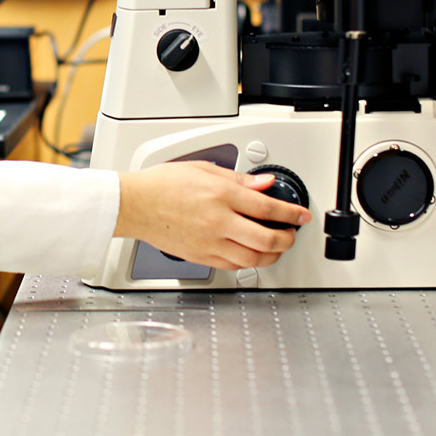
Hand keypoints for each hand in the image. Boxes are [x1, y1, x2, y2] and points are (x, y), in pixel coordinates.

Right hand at [114, 161, 310, 269]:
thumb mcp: (204, 169)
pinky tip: (252, 255)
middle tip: (292, 233)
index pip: (268, 209)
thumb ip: (239, 179)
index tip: (301, 215)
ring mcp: (210, 243)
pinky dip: (249, 263)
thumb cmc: (162, 185)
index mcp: (221, 196)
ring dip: (272, 255)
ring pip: (254, 259)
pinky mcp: (202, 257)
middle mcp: (219, 222)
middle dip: (287, 238)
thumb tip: (264, 184)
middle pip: (267, 239)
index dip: (291, 213)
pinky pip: (234, 266)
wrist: (135, 205)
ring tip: (277, 247)